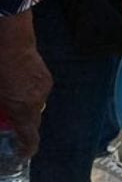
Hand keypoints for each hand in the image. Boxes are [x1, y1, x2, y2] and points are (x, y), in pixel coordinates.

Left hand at [0, 10, 51, 157]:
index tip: (20, 154)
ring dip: (22, 110)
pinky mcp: (44, 74)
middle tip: (6, 124)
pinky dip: (26, 97)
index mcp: (25, 109)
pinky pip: (36, 93)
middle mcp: (38, 99)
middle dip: (20, 127)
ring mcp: (43, 85)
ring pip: (34, 107)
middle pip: (32, 122)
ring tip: (7, 104)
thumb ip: (1, 113)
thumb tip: (3, 119)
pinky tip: (14, 90)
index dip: (26, 149)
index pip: (31, 139)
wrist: (10, 40)